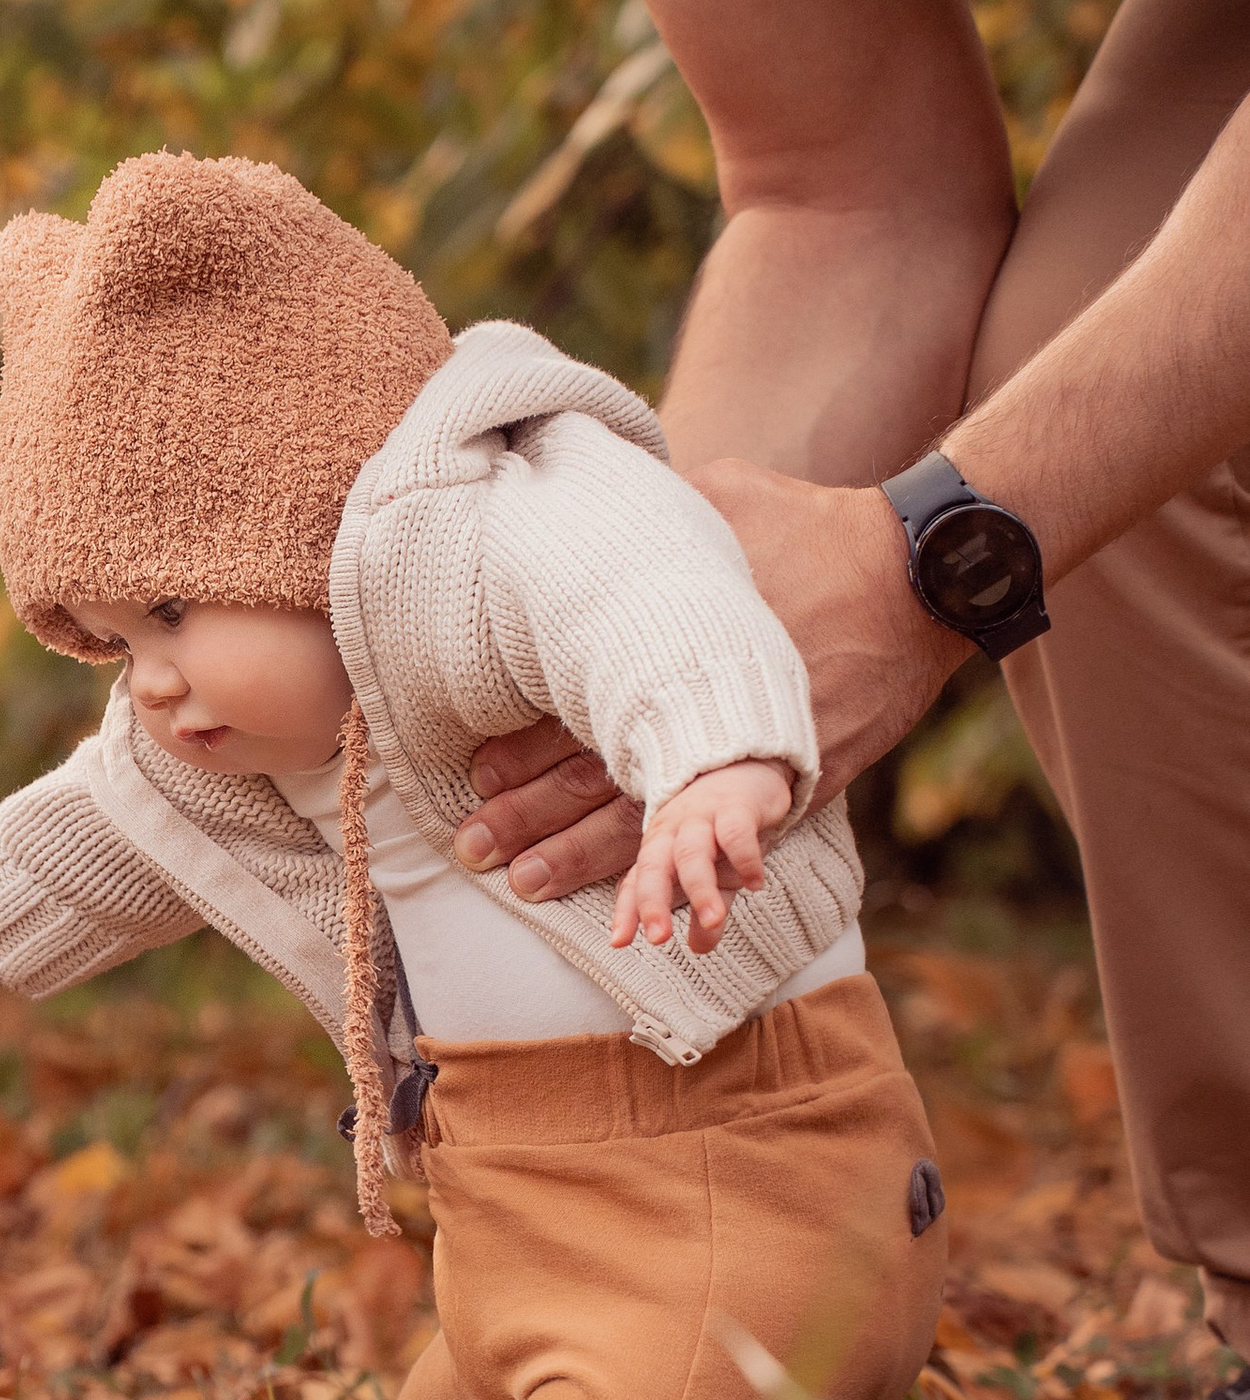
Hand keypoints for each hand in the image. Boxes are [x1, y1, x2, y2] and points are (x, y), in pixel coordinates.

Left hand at [450, 469, 965, 900]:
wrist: (926, 573)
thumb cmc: (818, 525)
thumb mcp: (723, 496)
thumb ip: (651, 517)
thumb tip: (584, 497)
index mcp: (679, 646)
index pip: (583, 708)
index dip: (526, 748)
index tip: (476, 774)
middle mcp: (709, 708)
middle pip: (603, 774)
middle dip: (534, 815)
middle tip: (473, 848)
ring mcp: (755, 752)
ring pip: (654, 820)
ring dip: (585, 856)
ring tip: (526, 883)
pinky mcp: (798, 782)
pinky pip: (723, 838)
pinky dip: (677, 871)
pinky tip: (637, 903)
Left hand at [612, 760, 795, 953]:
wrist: (746, 767)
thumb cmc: (721, 829)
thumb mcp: (713, 875)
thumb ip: (704, 911)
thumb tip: (698, 950)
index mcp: (658, 849)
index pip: (635, 883)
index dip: (626, 912)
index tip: (618, 942)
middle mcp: (672, 832)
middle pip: (654, 868)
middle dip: (652, 903)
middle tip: (659, 939)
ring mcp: (702, 816)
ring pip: (692, 854)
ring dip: (701, 889)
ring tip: (714, 919)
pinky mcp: (736, 805)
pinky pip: (736, 833)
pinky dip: (745, 859)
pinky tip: (755, 884)